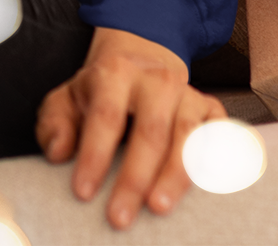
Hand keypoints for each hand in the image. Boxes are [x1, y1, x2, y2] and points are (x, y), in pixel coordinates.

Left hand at [34, 26, 226, 229]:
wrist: (140, 60)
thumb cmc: (99, 92)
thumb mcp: (67, 98)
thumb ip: (54, 123)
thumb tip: (58, 152)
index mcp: (115, 73)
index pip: (105, 117)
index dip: (94, 155)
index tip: (82, 192)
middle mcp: (156, 80)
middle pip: (149, 131)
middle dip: (134, 177)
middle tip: (119, 217)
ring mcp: (188, 94)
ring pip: (188, 136)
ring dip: (175, 176)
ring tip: (158, 208)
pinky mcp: (212, 110)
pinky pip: (222, 137)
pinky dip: (220, 161)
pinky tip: (211, 189)